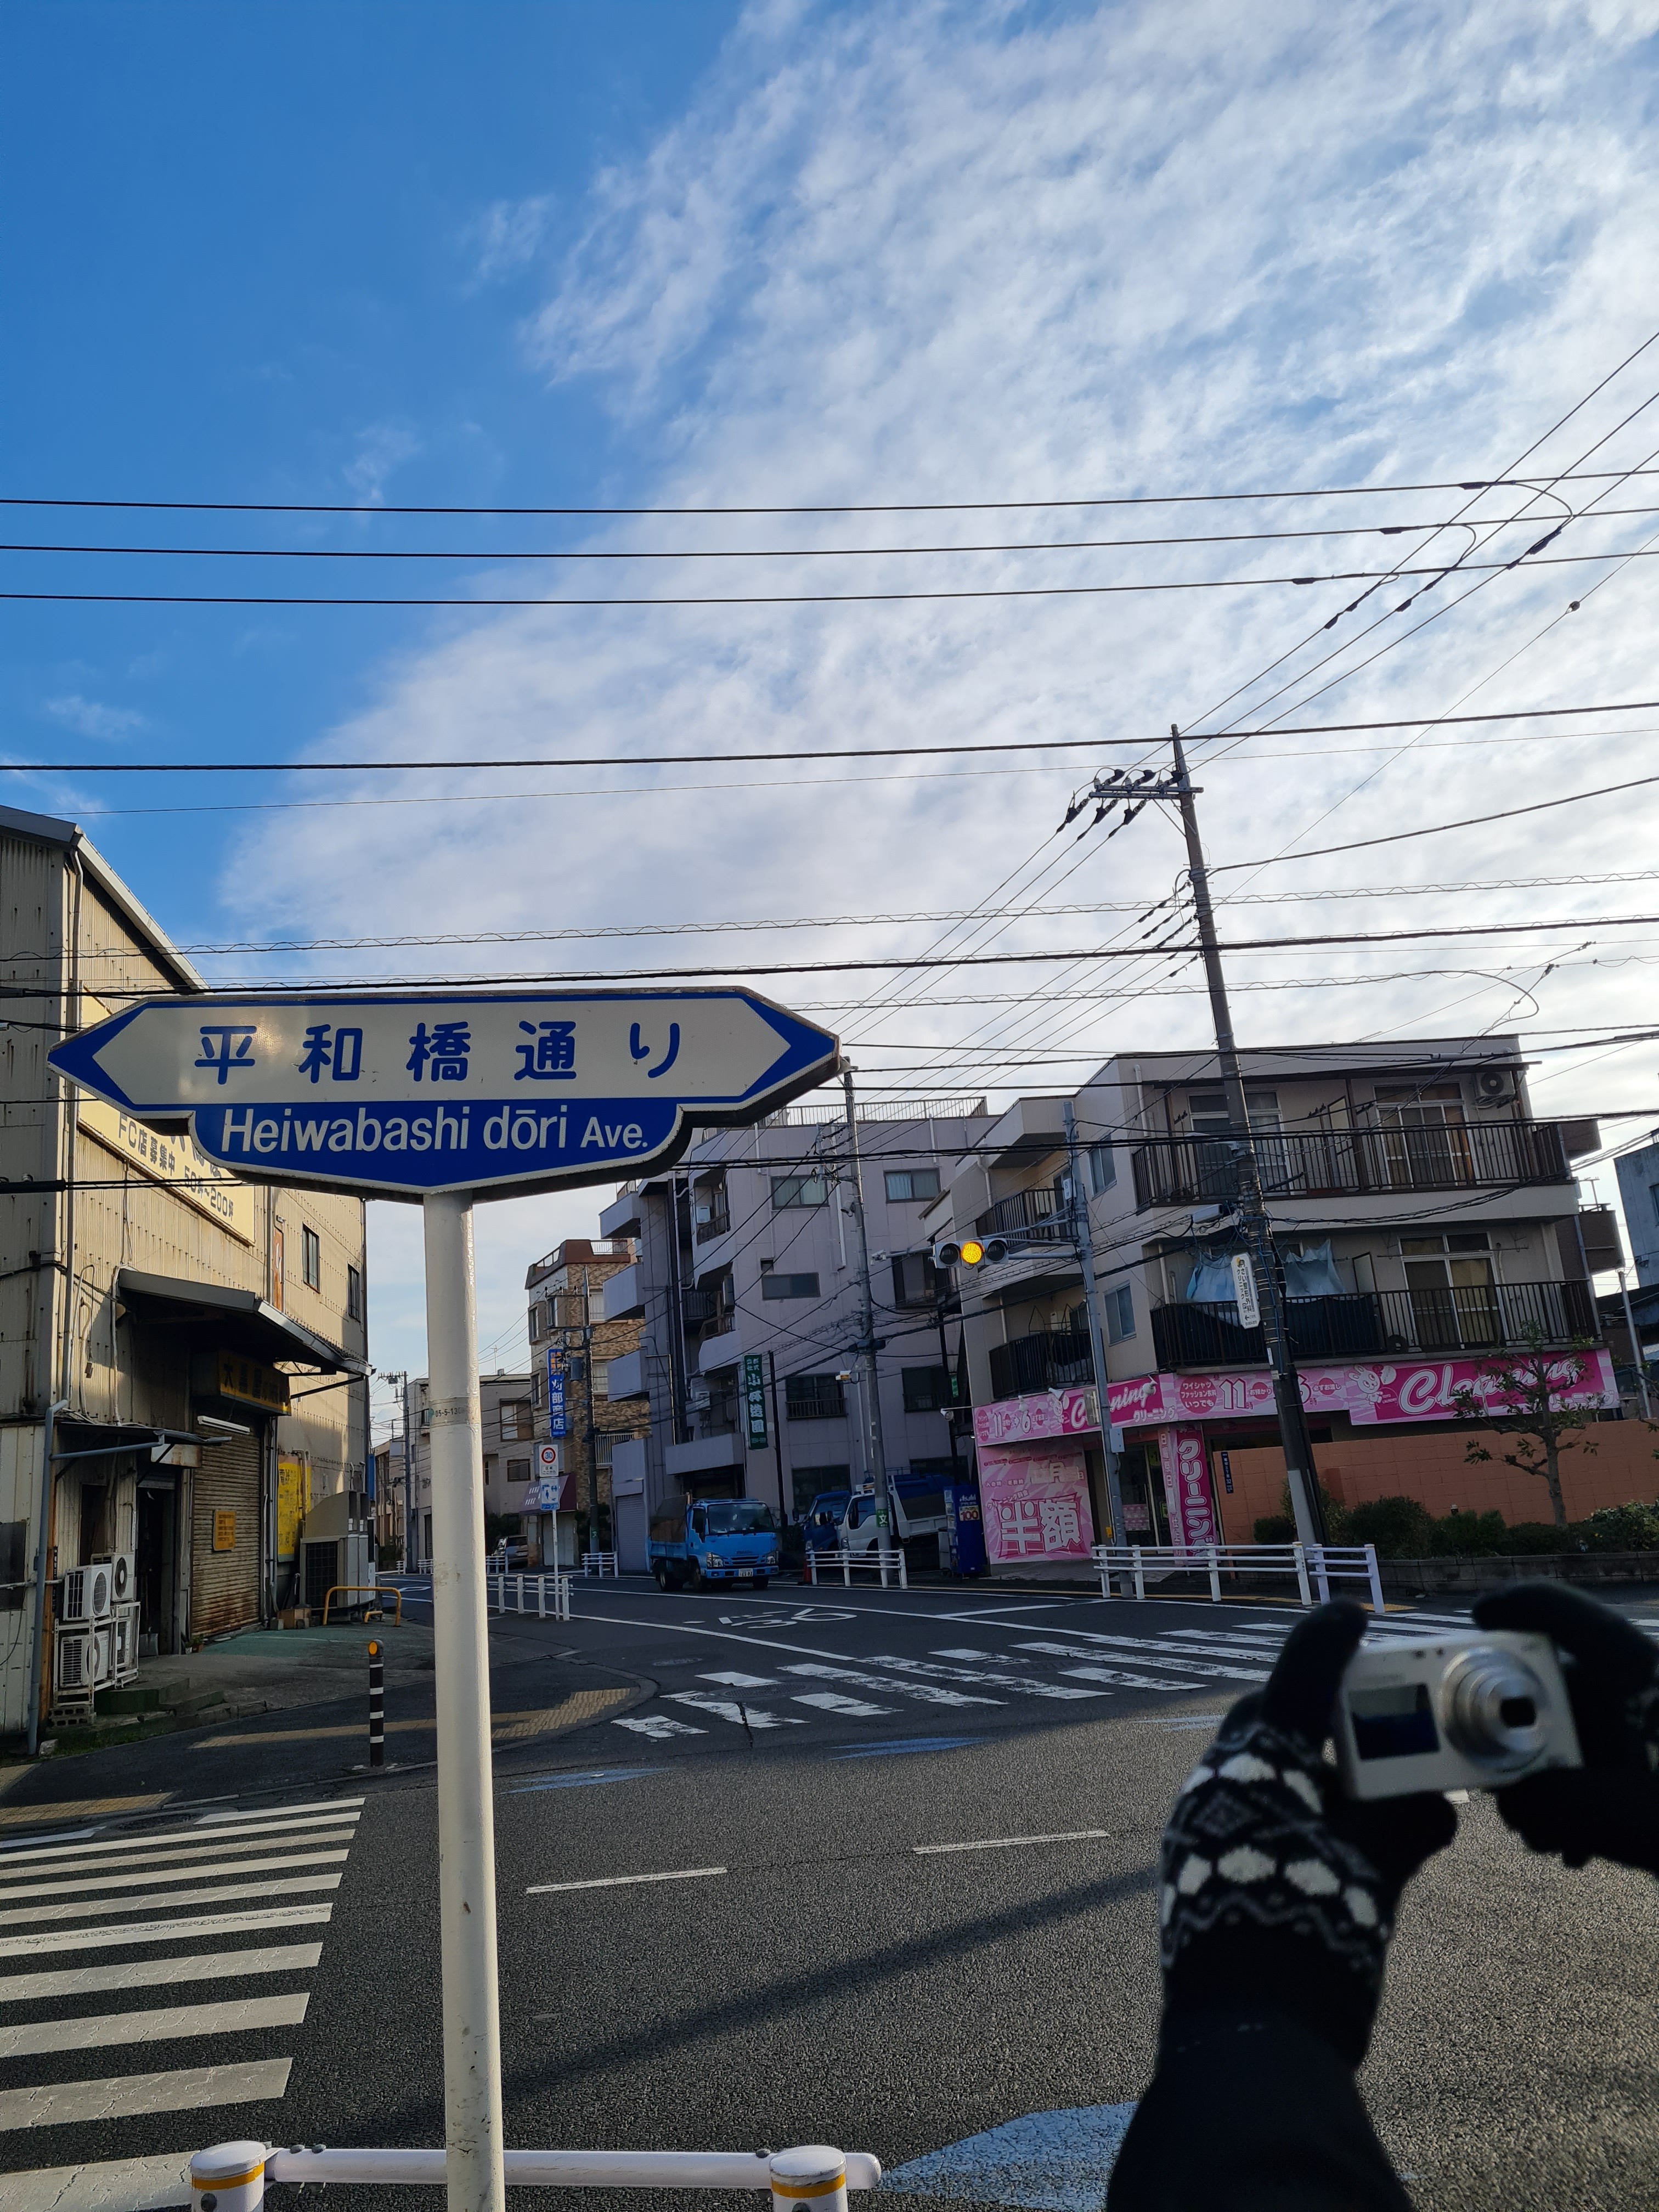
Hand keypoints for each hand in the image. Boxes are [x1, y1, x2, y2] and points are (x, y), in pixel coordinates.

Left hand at [1158, 1601, 1455, 2066]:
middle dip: (1310, 1710)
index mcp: (1263, 1762)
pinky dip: (1270, 1810)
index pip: (1298, 1676)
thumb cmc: (1311, 1939)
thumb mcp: (1375, 1878)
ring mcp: (1193, 1823)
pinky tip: (1307, 1841)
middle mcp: (1216, 1781)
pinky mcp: (1184, 1867)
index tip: (1349, 1615)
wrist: (1244, 2037)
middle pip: (1265, 1718)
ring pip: (1244, 1766)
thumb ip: (1404, 1829)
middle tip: (1360, 1724)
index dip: (1325, 1640)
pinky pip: (1228, 1810)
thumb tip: (1437, 1809)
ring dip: (1290, 1767)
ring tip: (1343, 1792)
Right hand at [1471, 1581, 1658, 1873]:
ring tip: (1541, 1836)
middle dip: (1517, 1735)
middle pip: (1561, 1684)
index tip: (1472, 1625)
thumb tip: (1513, 1805)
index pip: (1562, 1612)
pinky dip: (1585, 1799)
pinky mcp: (1657, 1764)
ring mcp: (1654, 1725)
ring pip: (1584, 1731)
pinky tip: (1578, 1847)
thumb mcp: (1641, 1822)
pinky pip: (1612, 1764)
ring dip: (1550, 1779)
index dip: (1511, 1610)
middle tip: (1497, 1786)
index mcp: (1640, 1669)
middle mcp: (1647, 1685)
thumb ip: (1569, 1809)